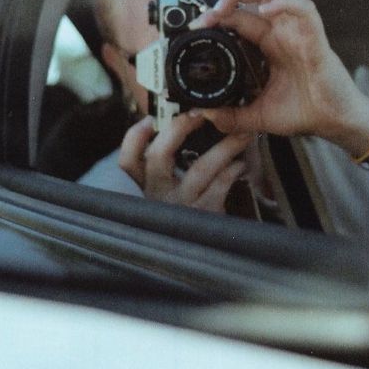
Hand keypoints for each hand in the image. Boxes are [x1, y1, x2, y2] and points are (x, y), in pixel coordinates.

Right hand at [118, 114, 250, 211]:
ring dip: (223, 147)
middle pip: (159, 156)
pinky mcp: (204, 217)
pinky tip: (241, 164)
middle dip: (179, 129)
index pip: (128, 162)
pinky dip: (233, 171)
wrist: (202, 254)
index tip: (148, 120)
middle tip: (199, 113)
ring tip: (240, 134)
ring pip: (199, 168)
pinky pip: (220, 186)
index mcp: (146, 188)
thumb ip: (166, 167)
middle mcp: (158, 197)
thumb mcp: (168, 193)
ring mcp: (181, 207)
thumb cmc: (185, 214)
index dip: (134, 139)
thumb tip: (179, 128)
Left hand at [188, 0, 368, 145]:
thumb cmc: (305, 111)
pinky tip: (267, 9)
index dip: (219, 15)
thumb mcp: (259, 115)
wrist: (334, 123)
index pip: (241, 17)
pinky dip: (286, 4)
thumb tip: (204, 114)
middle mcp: (284, 33)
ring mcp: (301, 33)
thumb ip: (231, 116)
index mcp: (270, 45)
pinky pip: (305, 10)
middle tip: (211, 9)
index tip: (198, 26)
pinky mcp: (317, 40)